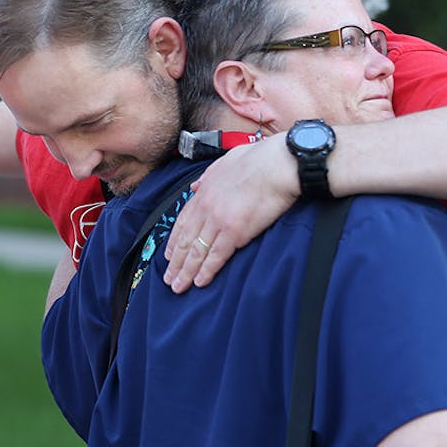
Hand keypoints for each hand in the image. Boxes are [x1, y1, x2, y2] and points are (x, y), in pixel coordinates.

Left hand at [163, 135, 297, 292]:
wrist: (279, 164)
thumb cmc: (260, 159)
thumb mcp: (226, 161)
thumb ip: (208, 176)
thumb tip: (195, 186)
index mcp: (204, 191)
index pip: (183, 221)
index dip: (174, 241)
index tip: (168, 255)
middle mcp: (206, 207)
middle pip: (185, 240)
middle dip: (175, 262)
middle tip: (168, 279)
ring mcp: (218, 220)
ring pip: (196, 251)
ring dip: (185, 271)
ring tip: (178, 287)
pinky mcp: (234, 232)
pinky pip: (216, 256)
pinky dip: (206, 271)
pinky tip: (199, 283)